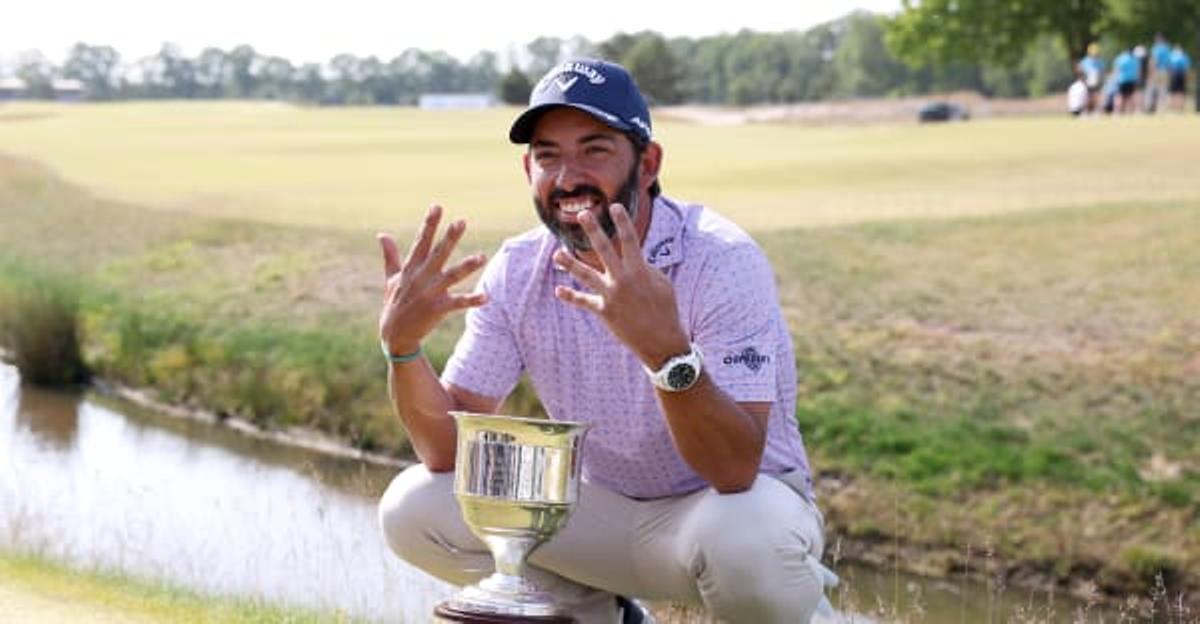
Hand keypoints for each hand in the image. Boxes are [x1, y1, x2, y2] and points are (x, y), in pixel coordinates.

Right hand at [378, 205, 486, 353]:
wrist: (394, 336)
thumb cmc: (394, 304)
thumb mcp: (391, 278)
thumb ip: (390, 255)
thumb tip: (381, 234)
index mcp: (411, 268)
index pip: (421, 241)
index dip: (429, 224)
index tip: (437, 206)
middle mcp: (421, 278)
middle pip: (438, 254)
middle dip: (450, 238)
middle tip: (461, 221)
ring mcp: (430, 293)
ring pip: (452, 276)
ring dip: (467, 266)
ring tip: (483, 256)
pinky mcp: (437, 309)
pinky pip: (458, 303)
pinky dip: (471, 300)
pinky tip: (486, 297)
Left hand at [553, 203, 688, 366]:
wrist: (661, 342)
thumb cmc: (666, 309)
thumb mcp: (661, 284)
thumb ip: (645, 268)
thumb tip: (632, 260)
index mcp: (640, 270)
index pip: (630, 240)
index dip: (622, 221)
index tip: (614, 206)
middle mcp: (623, 280)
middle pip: (604, 249)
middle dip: (593, 230)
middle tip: (582, 214)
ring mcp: (611, 295)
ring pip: (586, 275)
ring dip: (570, 263)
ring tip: (556, 254)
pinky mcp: (604, 311)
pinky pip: (584, 302)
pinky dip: (571, 297)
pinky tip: (559, 291)